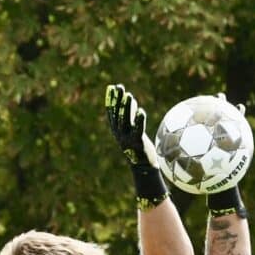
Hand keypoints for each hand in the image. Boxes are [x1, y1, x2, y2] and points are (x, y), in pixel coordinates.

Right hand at [105, 82, 168, 205]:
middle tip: (119, 87)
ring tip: (129, 96)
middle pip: (117, 114)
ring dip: (127, 108)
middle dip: (118, 100)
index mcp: (117, 130)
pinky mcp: (138, 143)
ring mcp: (128, 139)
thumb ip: (130, 115)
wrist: (142, 167)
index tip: (112, 87)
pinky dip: (139, 120)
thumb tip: (130, 98)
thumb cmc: (137, 146)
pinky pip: (138, 130)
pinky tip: (141, 110)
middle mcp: (120, 134)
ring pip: (126, 121)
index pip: (112, 112)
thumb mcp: (131, 129)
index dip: (111, 99)